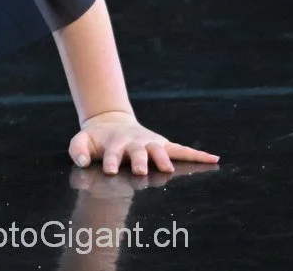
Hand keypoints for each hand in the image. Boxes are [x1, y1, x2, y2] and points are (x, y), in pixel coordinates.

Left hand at [67, 109, 218, 176]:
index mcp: (116, 144)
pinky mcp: (162, 145)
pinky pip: (182, 150)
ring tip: (168, 169)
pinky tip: (214, 159)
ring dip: (164, 159)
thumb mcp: (82, 141)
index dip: (112, 161)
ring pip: (160, 150)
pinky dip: (197, 154)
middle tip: (141, 170)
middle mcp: (135, 143)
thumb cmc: (97, 139)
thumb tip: (81, 161)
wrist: (111, 122)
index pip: (114, 154)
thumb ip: (78, 149)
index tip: (111, 171)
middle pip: (139, 151)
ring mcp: (150, 143)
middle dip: (141, 161)